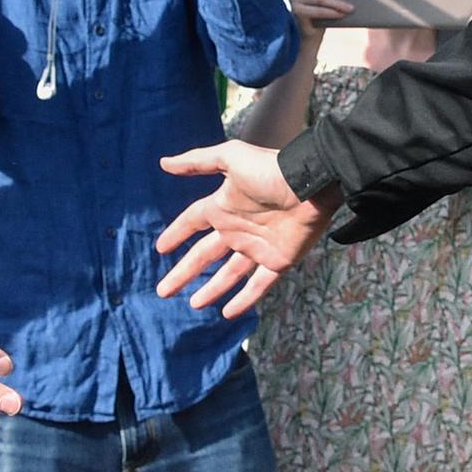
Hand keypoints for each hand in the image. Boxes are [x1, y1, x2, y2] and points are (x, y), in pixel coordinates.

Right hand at [153, 141, 334, 316]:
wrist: (312, 183)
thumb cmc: (270, 170)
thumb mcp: (230, 158)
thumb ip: (197, 162)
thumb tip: (163, 163)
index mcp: (223, 207)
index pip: (192, 222)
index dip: (176, 234)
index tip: (160, 248)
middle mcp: (237, 229)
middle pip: (204, 255)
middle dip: (184, 272)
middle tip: (163, 290)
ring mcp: (257, 248)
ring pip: (228, 274)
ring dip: (211, 289)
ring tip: (193, 304)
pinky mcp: (277, 261)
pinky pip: (258, 285)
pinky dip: (244, 299)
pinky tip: (227, 313)